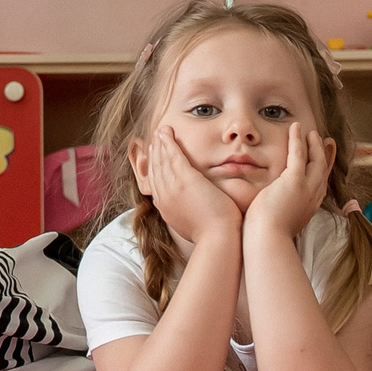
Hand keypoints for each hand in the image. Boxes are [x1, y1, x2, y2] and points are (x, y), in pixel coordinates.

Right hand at [136, 126, 241, 243]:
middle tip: (154, 139)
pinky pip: (173, 156)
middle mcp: (164, 196)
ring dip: (160, 144)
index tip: (155, 156)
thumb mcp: (191, 225)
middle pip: (155, 169)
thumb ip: (185, 213)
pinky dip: (168, 143)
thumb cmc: (213, 235)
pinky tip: (166, 133)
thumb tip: (185, 209)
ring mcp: (173, 188)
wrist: (218, 239)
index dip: (154, 167)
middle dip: (154, 152)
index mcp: (165, 208)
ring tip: (160, 131)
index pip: (156, 183)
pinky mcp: (185, 180)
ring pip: (162, 161)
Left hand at [246, 130, 332, 240]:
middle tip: (325, 140)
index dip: (324, 168)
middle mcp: (313, 197)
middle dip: (325, 153)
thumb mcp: (280, 221)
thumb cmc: (267, 235)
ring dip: (313, 144)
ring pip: (315, 160)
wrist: (268, 240)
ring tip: (309, 131)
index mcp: (310, 206)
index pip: (320, 183)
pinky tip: (296, 128)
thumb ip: (281, 211)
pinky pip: (299, 154)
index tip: (325, 158)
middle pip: (323, 169)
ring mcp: (307, 188)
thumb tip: (272, 208)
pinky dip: (298, 139)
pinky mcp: (295, 181)